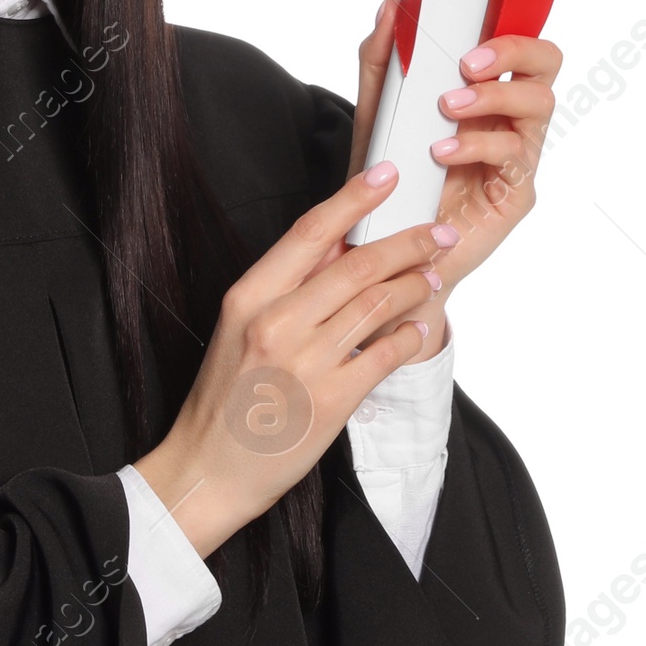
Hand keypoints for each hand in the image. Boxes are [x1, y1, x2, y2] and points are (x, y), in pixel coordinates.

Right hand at [134, 164, 456, 557]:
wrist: (208, 468)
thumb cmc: (225, 400)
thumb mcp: (239, 329)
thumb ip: (286, 289)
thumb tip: (338, 248)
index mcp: (249, 297)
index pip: (310, 232)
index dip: (353, 198)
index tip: (385, 177)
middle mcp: (276, 323)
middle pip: (357, 264)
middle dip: (408, 243)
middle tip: (437, 233)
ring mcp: (306, 361)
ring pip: (378, 304)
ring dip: (415, 286)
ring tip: (432, 279)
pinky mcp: (333, 399)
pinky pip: (386, 354)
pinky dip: (410, 337)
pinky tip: (418, 330)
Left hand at [349, 0, 560, 334]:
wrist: (386, 245)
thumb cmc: (391, 175)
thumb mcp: (375, 112)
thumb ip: (382, 60)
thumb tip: (391, 7)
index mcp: (485, 91)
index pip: (516, 42)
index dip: (508, 22)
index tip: (474, 15)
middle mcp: (509, 117)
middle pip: (546, 64)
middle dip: (512, 51)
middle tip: (466, 63)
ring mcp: (518, 155)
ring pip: (539, 104)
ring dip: (492, 97)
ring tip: (447, 107)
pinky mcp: (515, 193)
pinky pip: (516, 156)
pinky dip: (477, 145)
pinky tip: (441, 152)